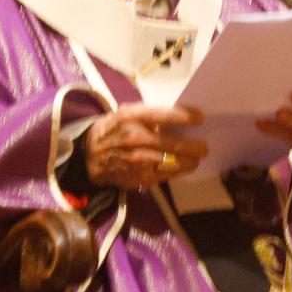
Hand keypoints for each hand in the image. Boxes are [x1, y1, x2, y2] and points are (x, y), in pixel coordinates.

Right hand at [84, 103, 205, 190]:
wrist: (88, 156)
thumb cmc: (110, 130)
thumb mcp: (123, 113)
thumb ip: (147, 113)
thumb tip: (174, 114)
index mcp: (132, 118)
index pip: (164, 115)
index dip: (185, 116)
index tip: (199, 118)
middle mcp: (136, 139)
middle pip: (174, 144)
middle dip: (194, 146)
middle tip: (204, 147)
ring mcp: (139, 161)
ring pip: (173, 163)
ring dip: (189, 161)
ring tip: (196, 158)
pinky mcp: (140, 178)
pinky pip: (166, 175)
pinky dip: (177, 171)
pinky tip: (183, 167)